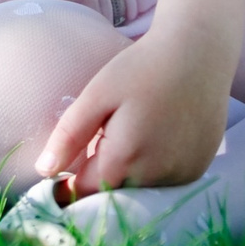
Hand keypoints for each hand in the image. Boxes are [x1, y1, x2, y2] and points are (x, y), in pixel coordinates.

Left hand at [35, 30, 234, 195]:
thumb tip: (45, 171)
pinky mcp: (200, 168)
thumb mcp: (98, 94)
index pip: (87, 193)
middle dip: (102, 178)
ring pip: (142, 190)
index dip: (71, 185)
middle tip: (100, 144)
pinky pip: (167, 181)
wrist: (198, 52)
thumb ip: (69, 135)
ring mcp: (183, 174)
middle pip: (116, 193)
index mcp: (125, 159)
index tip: (63, 176)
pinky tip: (156, 139)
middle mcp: (158, 176)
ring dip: (130, 175)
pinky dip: (155, 170)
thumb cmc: (141, 68)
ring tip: (132, 136)